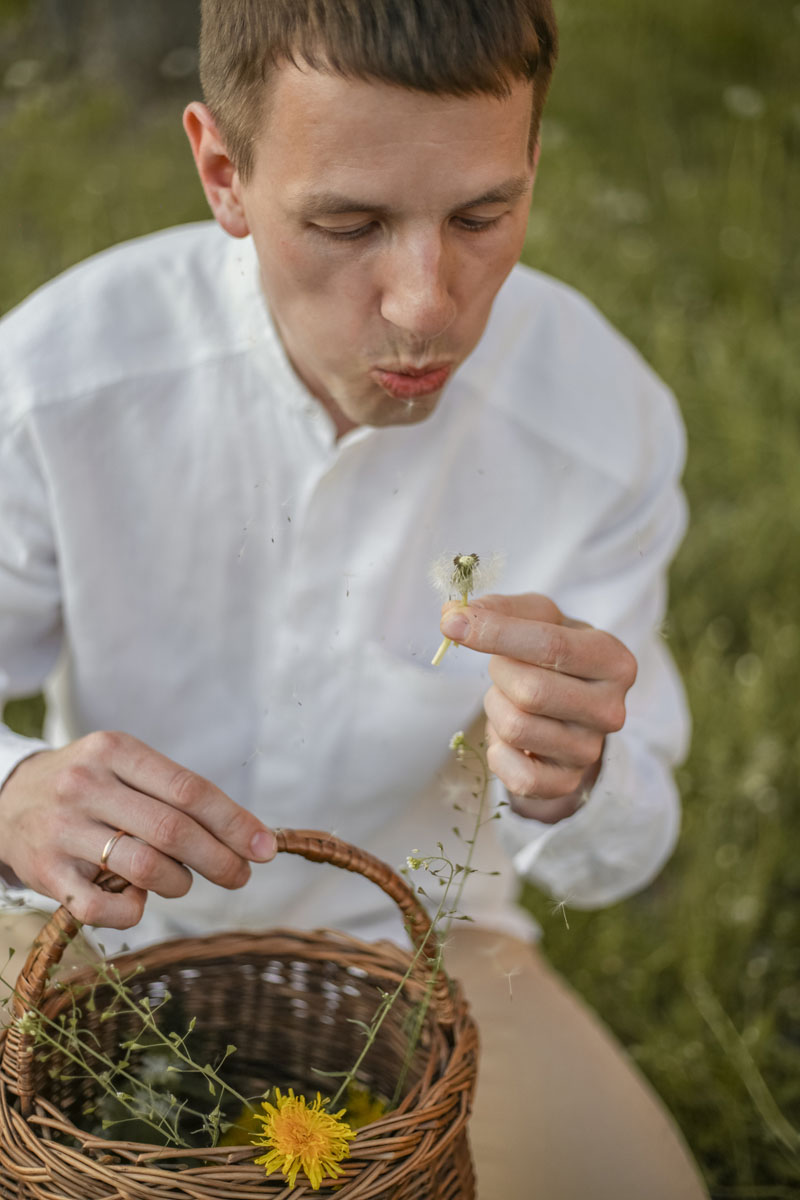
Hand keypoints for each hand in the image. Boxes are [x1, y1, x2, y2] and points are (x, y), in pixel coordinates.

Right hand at [0, 731, 276, 927]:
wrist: (6, 799)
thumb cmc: (88, 785)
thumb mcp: (124, 766)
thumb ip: (175, 793)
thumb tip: (246, 834)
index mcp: (115, 750)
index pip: (189, 790)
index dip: (234, 822)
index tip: (264, 848)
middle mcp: (86, 785)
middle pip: (173, 830)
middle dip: (219, 859)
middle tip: (240, 875)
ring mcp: (63, 830)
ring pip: (146, 868)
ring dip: (180, 883)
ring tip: (184, 881)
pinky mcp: (46, 872)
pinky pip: (105, 908)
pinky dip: (134, 910)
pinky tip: (137, 898)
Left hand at [439, 593, 636, 822]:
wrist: (572, 711)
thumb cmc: (555, 655)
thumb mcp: (541, 619)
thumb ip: (501, 609)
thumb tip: (453, 615)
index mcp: (614, 660)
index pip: (551, 645)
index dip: (496, 632)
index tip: (453, 623)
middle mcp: (611, 709)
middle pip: (531, 691)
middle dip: (499, 673)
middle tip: (502, 668)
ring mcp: (590, 750)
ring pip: (516, 728)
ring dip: (496, 707)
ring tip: (509, 699)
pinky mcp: (566, 782)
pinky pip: (516, 774)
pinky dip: (497, 751)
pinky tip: (510, 737)